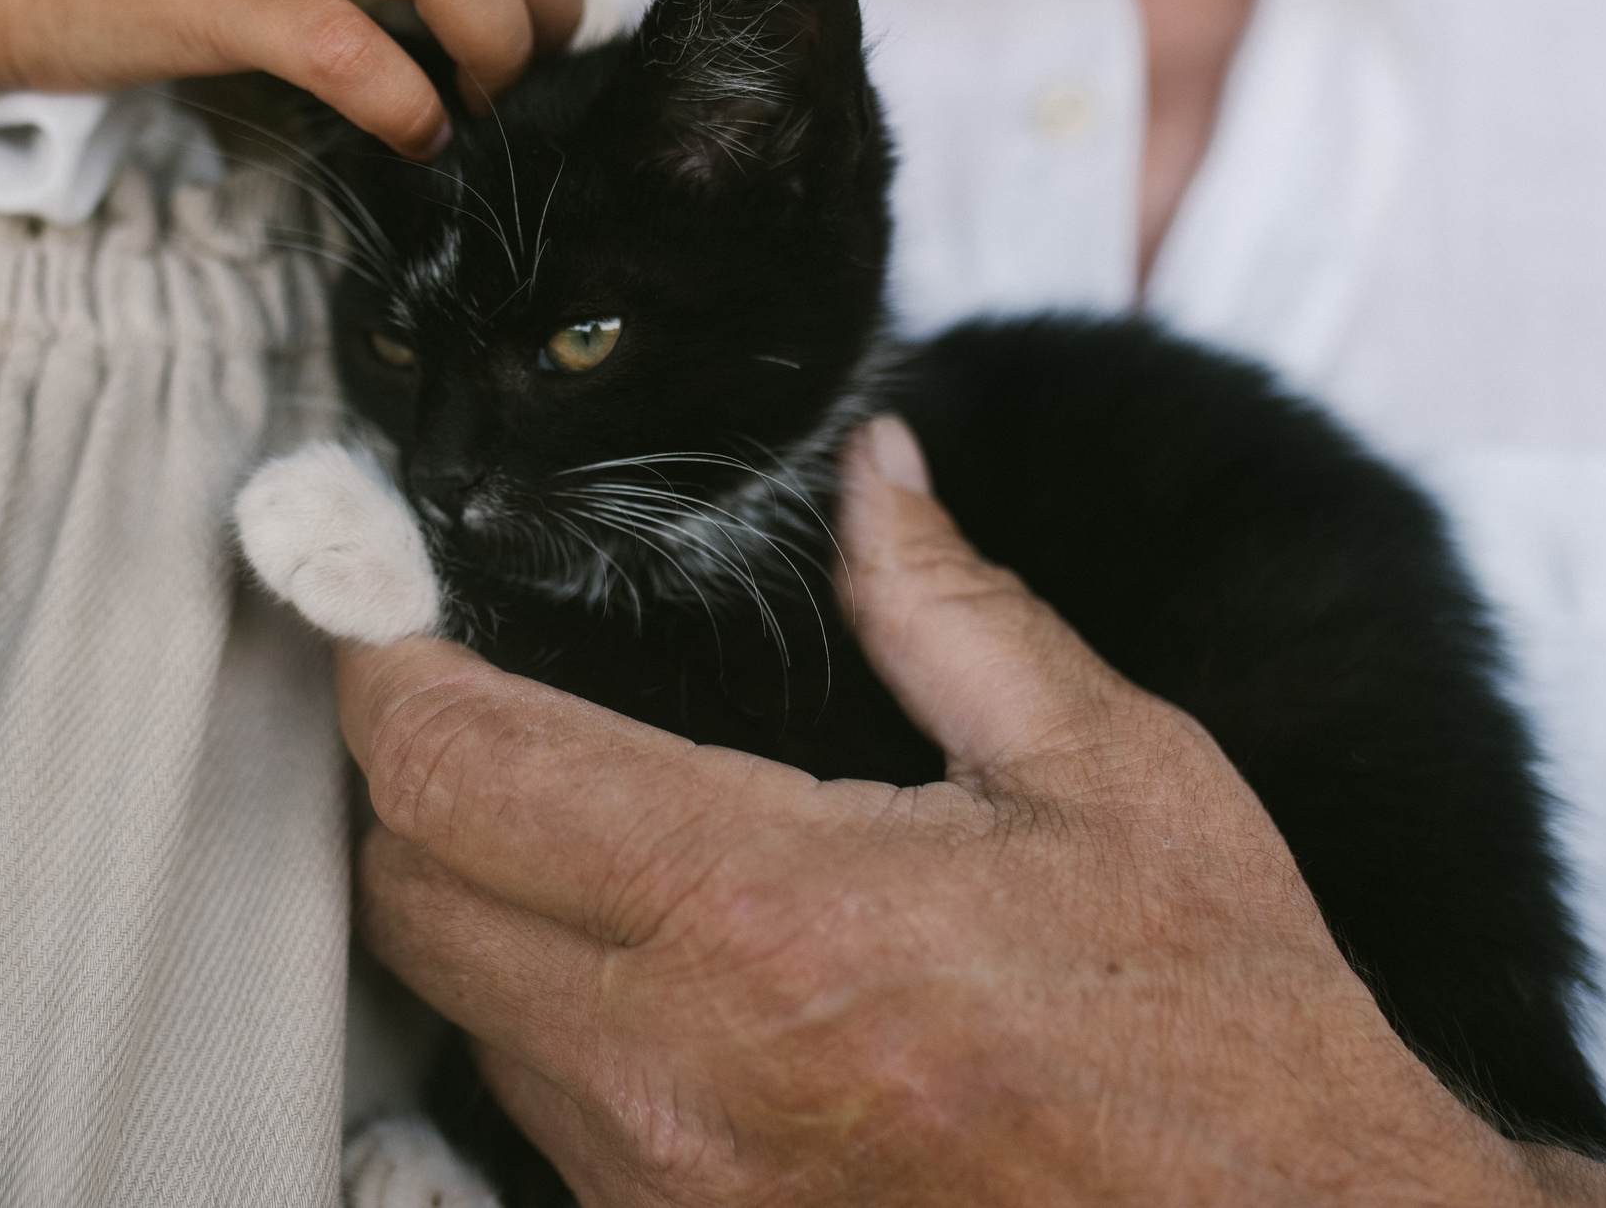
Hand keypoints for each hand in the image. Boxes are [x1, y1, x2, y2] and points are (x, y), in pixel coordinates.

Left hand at [337, 420, 1605, 1206]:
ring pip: (451, 1009)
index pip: (450, 767)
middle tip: (475, 697)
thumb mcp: (1113, 777)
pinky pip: (530, 1116)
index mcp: (764, 910)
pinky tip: (636, 965)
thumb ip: (950, 608)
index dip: (382, 666)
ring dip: (472, 903)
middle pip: (403, 890)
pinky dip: (540, 1022)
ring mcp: (665, 1188)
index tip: (390, 607)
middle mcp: (673, 1067)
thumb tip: (875, 469)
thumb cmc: (1223, 1035)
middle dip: (411, 778)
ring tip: (572, 826)